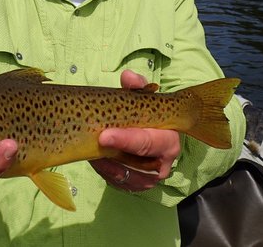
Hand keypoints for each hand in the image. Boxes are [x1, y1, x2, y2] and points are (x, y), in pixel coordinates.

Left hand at [89, 70, 180, 191]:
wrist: (143, 132)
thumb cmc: (142, 114)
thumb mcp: (141, 98)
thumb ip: (136, 86)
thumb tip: (128, 77)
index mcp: (169, 139)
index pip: (151, 142)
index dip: (128, 140)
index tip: (105, 135)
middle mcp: (163, 162)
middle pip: (139, 164)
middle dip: (116, 154)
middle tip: (97, 142)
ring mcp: (149, 178)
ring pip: (126, 177)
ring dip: (107, 165)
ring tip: (92, 150)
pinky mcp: (135, 186)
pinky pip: (118, 184)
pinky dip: (105, 172)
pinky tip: (95, 158)